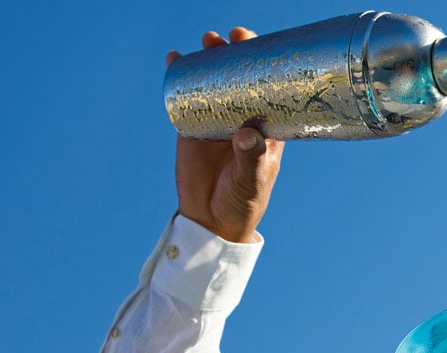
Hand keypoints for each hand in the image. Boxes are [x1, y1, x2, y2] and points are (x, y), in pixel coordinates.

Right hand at [167, 28, 284, 242]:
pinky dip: (180, 78)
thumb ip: (249, 158)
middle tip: (231, 38)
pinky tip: (174, 59)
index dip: (267, 67)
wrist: (211, 220)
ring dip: (210, 61)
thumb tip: (246, 133)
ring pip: (214, 83)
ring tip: (207, 42)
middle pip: (242, 79)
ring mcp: (217, 120)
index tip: (260, 49)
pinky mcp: (192, 127)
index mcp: (267, 128)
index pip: (271, 91)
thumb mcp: (250, 181)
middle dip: (237, 55)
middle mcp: (243, 119)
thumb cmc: (242, 202)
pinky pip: (186, 98)